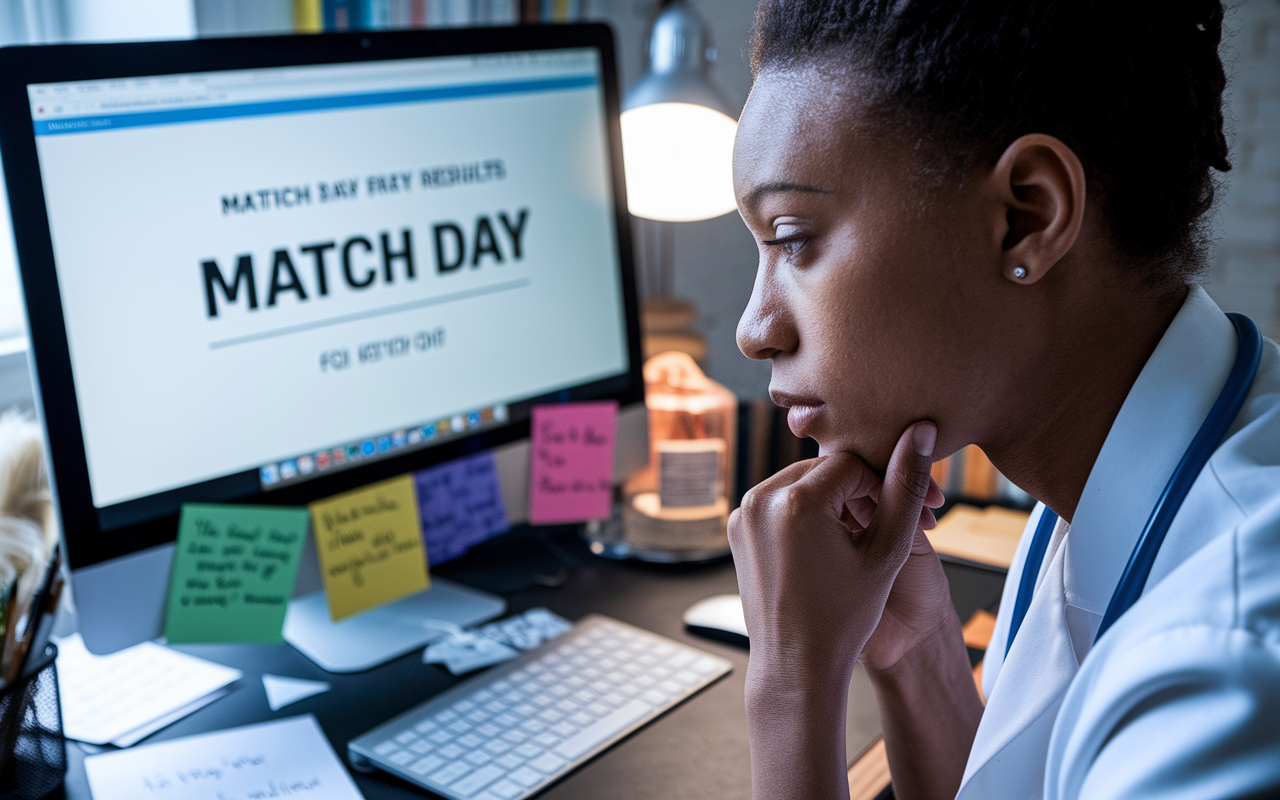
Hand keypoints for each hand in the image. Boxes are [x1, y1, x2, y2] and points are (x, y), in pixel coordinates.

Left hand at [729, 422, 940, 687]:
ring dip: (832, 500)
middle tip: (881, 526)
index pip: (854, 464)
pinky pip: (779, 503)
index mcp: (796, 500)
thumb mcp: (886, 550)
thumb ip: (906, 487)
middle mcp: (760, 499)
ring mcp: (743, 514)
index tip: (897, 517)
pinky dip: (805, 514)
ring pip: (802, 483)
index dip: (882, 486)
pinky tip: (825, 547)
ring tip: (855, 540)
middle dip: (856, 491)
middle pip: (824, 470)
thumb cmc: (844, 616)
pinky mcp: (737, 528)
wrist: (796, 665)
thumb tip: (923, 431)